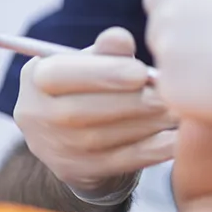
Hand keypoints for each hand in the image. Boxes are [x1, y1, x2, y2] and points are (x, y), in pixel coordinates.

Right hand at [14, 27, 176, 199]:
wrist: (77, 129)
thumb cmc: (93, 80)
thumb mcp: (95, 58)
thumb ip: (107, 48)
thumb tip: (122, 40)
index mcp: (37, 77)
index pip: (61, 75)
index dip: (103, 74)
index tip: (141, 73)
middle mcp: (35, 115)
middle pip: (80, 112)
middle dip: (130, 101)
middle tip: (167, 94)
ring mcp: (52, 148)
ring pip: (99, 139)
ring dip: (143, 124)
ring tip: (175, 112)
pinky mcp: (75, 171)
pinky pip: (116, 163)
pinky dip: (150, 151)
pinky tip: (175, 140)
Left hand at [144, 0, 211, 141]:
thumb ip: (208, 4)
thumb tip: (203, 15)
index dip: (172, 12)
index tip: (192, 25)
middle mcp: (166, 17)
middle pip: (159, 33)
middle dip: (178, 45)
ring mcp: (164, 53)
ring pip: (167, 66)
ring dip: (187, 73)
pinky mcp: (168, 87)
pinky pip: (175, 94)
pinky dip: (192, 98)